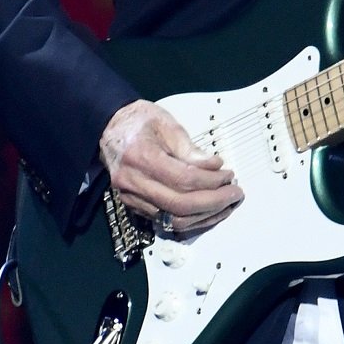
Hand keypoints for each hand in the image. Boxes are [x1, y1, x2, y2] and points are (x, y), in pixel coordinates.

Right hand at [98, 99, 242, 234]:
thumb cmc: (139, 121)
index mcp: (141, 157)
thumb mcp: (167, 124)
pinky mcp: (134, 207)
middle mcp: (133, 182)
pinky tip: (208, 212)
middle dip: (213, 203)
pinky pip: (166, 222)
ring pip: (173, 221)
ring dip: (205, 217)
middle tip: (234, 193)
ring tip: (226, 204)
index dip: (211, 181)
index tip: (229, 175)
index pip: (183, 179)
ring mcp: (131, 198)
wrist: (109, 127)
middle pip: (179, 205)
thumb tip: (215, 168)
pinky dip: (191, 220)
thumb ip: (190, 149)